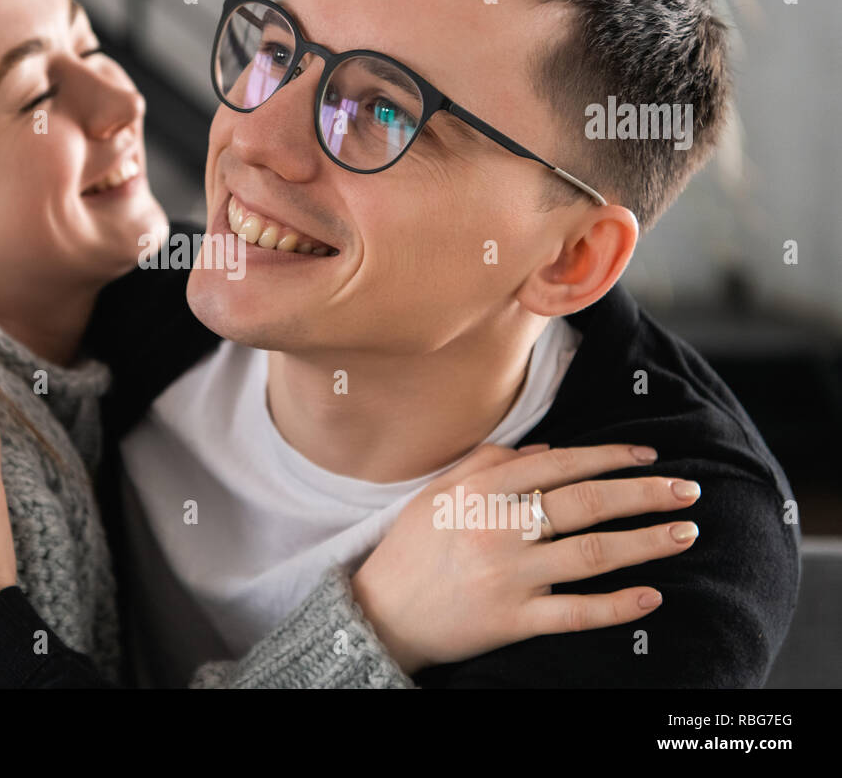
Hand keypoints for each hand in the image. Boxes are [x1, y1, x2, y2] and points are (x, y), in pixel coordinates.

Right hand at [351, 443, 699, 674]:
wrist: (380, 614)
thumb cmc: (411, 549)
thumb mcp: (438, 493)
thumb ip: (487, 463)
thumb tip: (549, 448)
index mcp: (479, 492)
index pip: (559, 464)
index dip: (610, 456)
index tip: (648, 455)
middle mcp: (497, 529)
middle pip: (587, 503)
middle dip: (645, 493)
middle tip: (688, 490)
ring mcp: (507, 576)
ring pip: (593, 553)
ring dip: (647, 542)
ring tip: (685, 533)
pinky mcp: (512, 620)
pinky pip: (576, 612)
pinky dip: (617, 606)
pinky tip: (652, 597)